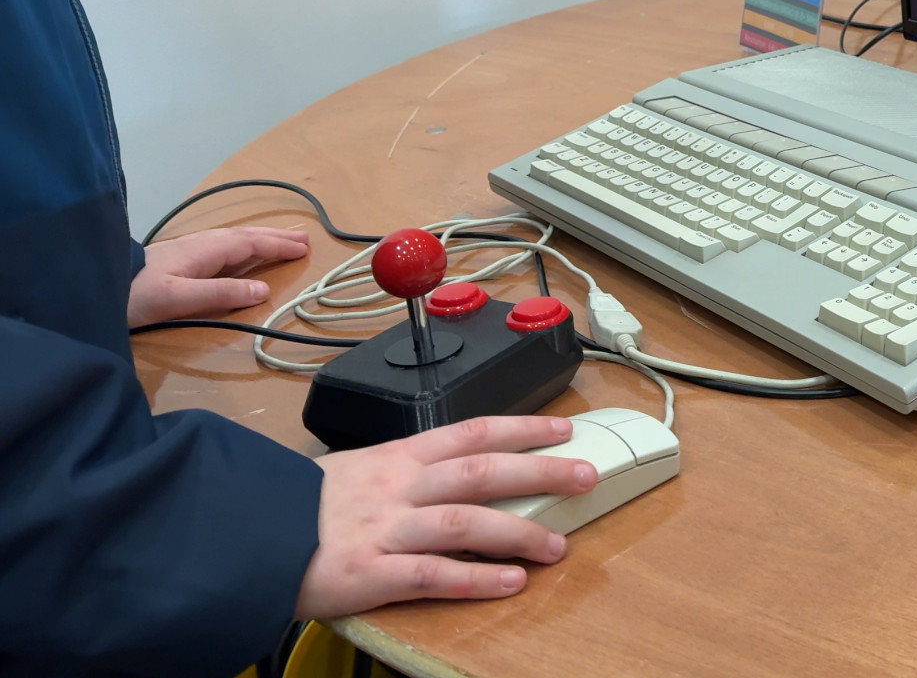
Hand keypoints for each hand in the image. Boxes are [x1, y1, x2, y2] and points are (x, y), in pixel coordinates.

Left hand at [128, 226, 309, 326]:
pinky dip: (243, 245)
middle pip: (245, 236)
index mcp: (204, 251)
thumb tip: (264, 290)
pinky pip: (223, 246)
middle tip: (304, 238)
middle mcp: (200, 245)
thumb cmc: (137, 295)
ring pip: (234, 239)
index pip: (250, 243)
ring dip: (261, 238)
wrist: (96, 286)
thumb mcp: (180, 298)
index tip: (305, 247)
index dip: (277, 245)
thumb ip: (221, 293)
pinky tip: (241, 251)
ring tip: (281, 239)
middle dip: (275, 236)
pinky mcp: (179, 259)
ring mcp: (188, 250)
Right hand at [294, 416, 596, 618]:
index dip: (522, 427)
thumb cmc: (293, 506)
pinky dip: (476, 579)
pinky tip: (511, 583)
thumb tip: (449, 471)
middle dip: (540, 470)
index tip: (563, 426)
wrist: (238, 535)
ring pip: (466, 521)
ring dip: (519, 532)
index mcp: (395, 458)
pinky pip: (433, 575)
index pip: (471, 431)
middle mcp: (398, 487)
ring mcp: (385, 529)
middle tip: (586, 474)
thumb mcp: (351, 470)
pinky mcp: (370, 573)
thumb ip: (401, 471)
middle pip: (482, 470)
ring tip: (559, 545)